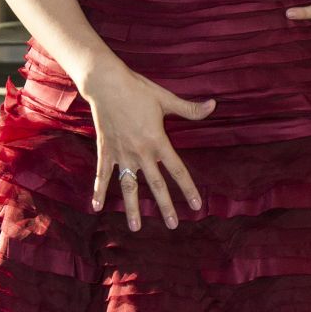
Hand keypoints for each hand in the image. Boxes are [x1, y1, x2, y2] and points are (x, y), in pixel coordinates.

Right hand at [85, 62, 212, 232]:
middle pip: (156, 185)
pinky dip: (99, 191)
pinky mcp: (105, 151)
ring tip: (136, 228)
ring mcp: (122, 154)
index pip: (177, 170)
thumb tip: (214, 106)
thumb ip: (189, 109)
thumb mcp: (165, 99)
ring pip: (129, 187)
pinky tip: (96, 208)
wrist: (105, 83)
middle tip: (173, 225)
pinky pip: (102, 175)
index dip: (188, 189)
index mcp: (158, 141)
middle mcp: (140, 152)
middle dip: (165, 207)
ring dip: (132, 208)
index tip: (196, 205)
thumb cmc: (137, 89)